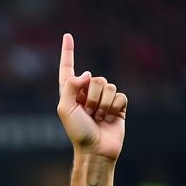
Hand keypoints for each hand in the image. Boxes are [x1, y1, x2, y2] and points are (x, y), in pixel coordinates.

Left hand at [57, 33, 126, 161]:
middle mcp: (86, 93)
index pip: (68, 69)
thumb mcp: (65, 109)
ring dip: (102, 104)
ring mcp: (103, 99)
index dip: (68, 52)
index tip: (67, 36)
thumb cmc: (78, 132)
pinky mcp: (118, 105)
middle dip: (92, 97)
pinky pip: (120, 95)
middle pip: (96, 78)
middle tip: (88, 114)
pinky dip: (114, 107)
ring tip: (97, 118)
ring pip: (109, 86)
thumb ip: (71, 87)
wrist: (96, 149)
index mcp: (70, 94)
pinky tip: (110, 119)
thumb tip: (87, 73)